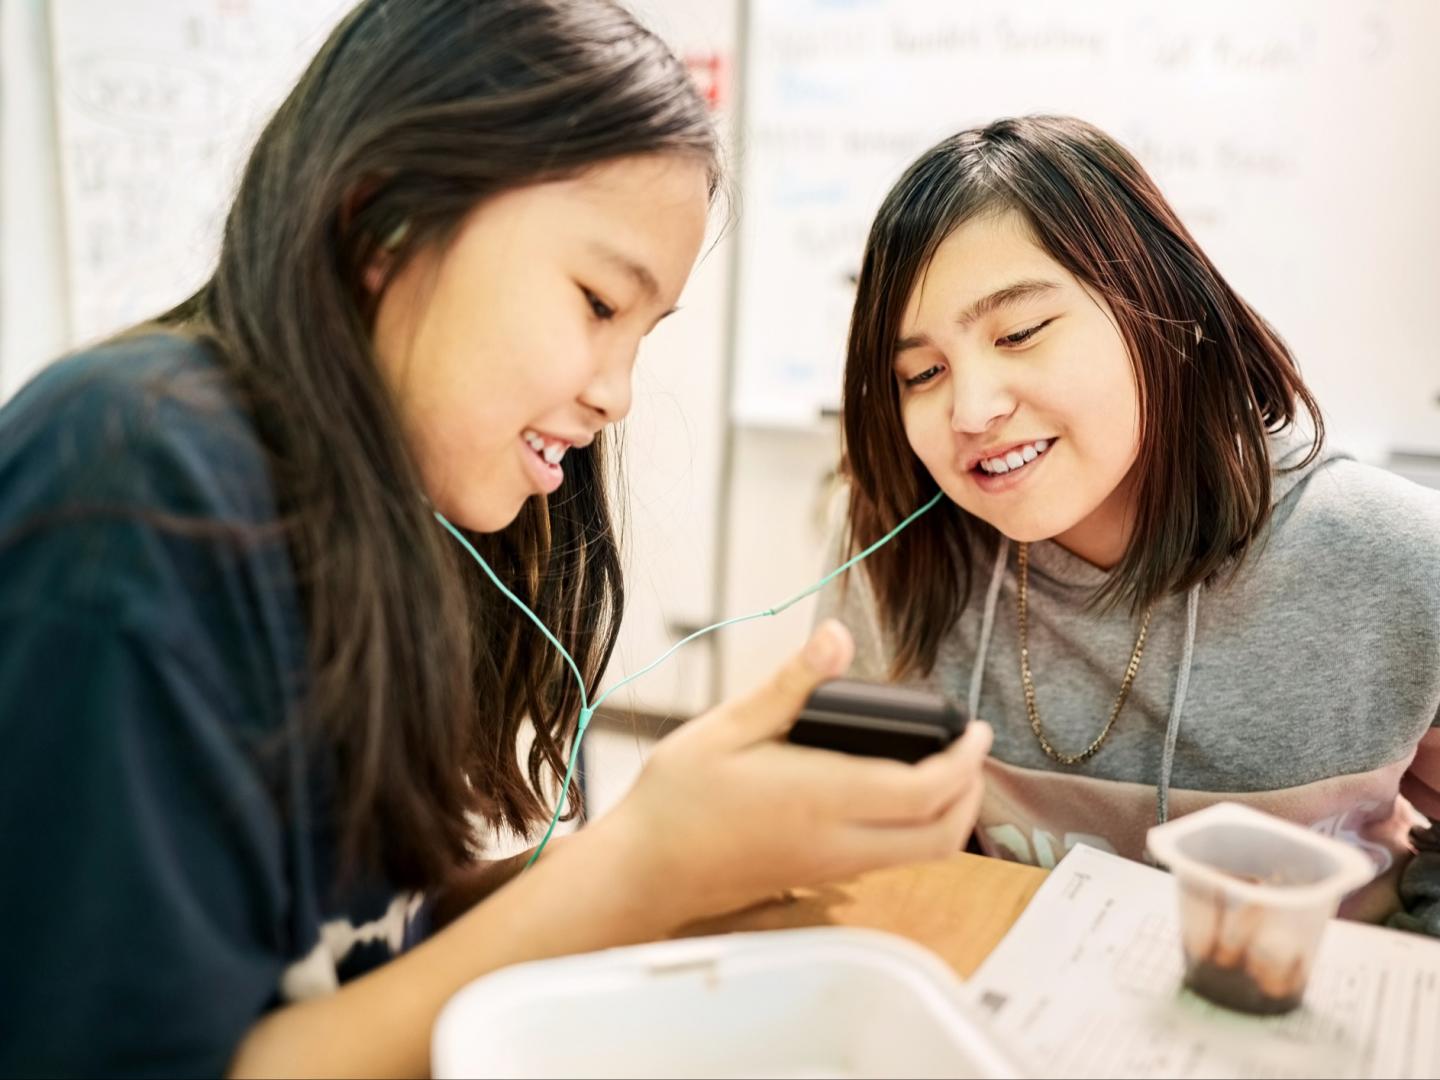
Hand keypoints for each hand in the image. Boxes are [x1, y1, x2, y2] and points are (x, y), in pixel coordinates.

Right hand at [592, 619, 991, 925]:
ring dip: (949, 814)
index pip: (922, 790)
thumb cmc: (677, 798)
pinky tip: (895, 791)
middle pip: (941, 837)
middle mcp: (836, 843)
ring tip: (942, 764)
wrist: (644, 870)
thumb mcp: (726, 727)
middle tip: (969, 749)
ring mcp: (831, 868)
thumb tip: (836, 636)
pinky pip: (892, 860)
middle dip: (971, 794)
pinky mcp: (820, 878)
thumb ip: (790, 685)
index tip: (976, 728)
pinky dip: (917, 829)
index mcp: (818, 798)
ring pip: (922, 855)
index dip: (964, 760)